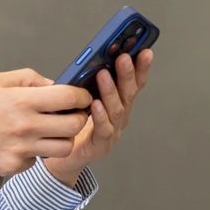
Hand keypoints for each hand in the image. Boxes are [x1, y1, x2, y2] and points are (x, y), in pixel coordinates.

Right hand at [0, 70, 92, 176]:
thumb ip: (30, 80)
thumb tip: (55, 86)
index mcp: (23, 101)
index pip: (69, 98)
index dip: (82, 96)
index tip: (82, 96)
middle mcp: (26, 127)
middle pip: (75, 126)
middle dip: (80, 118)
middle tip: (73, 114)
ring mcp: (22, 150)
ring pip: (64, 148)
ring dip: (63, 138)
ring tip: (51, 130)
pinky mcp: (15, 166)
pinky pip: (39, 159)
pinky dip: (37, 151)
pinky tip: (22, 142)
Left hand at [44, 48, 151, 186]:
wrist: (64, 158)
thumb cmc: (73, 126)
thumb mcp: (83, 98)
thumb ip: (89, 82)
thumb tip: (89, 58)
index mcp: (119, 104)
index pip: (135, 83)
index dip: (141, 68)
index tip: (144, 51)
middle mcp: (120, 118)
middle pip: (129, 94)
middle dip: (128, 74)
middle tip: (124, 57)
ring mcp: (113, 132)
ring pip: (117, 110)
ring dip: (111, 91)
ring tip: (104, 74)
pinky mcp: (101, 145)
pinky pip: (103, 129)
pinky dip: (100, 116)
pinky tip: (95, 104)